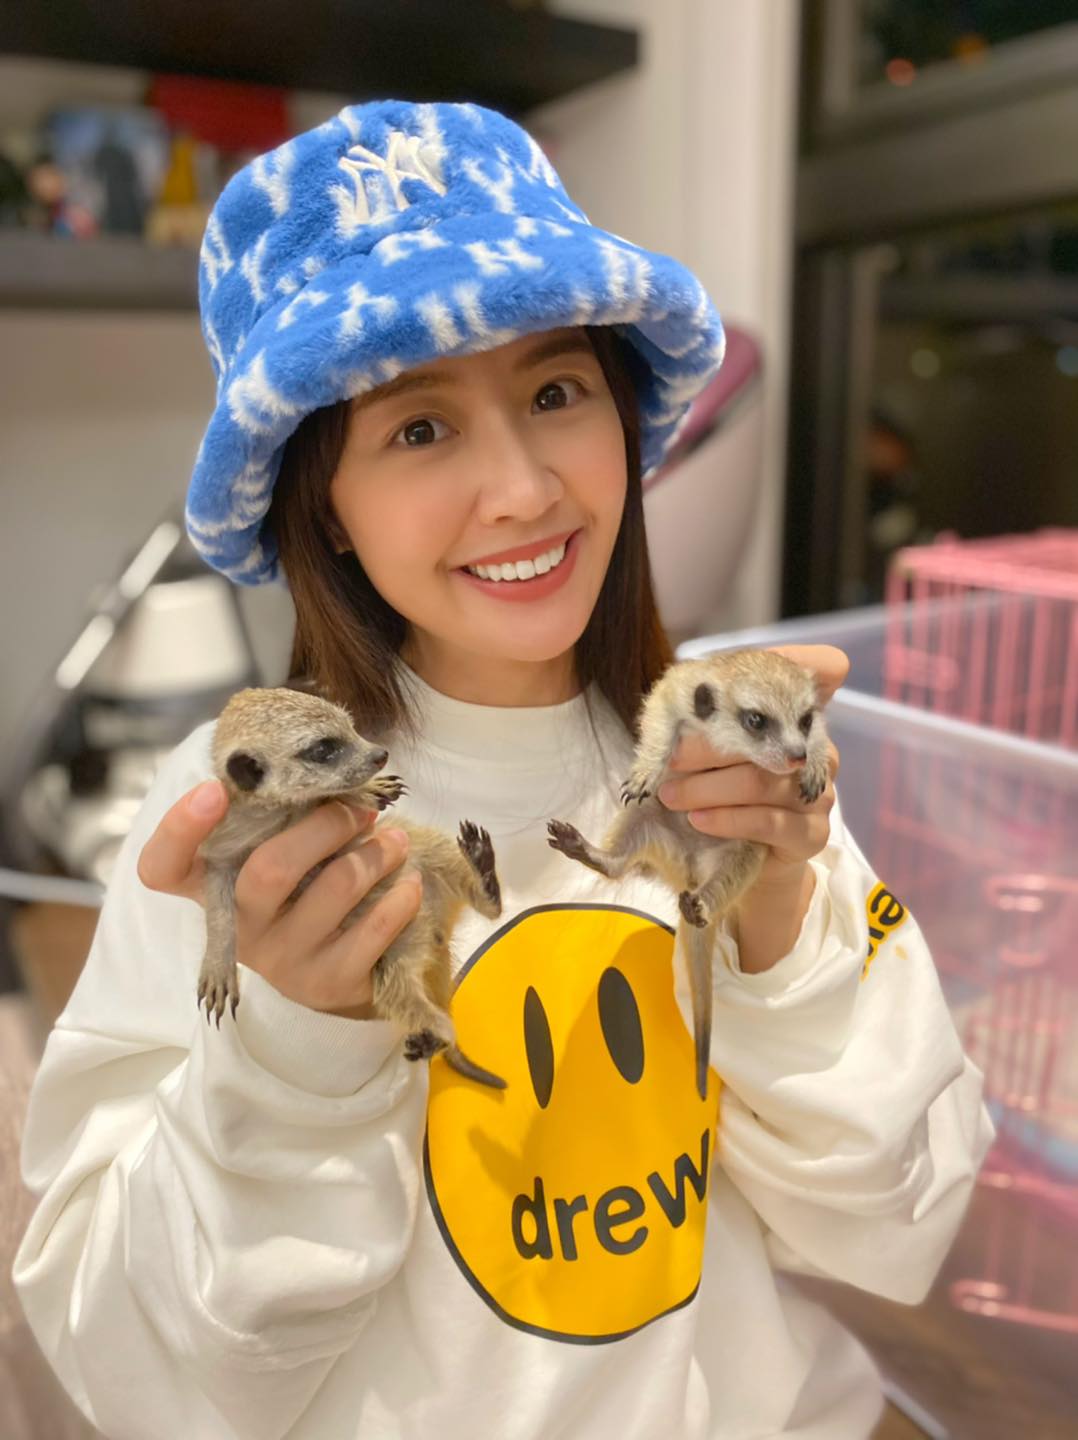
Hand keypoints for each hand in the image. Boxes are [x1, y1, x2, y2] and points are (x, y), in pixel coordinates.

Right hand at [137, 780, 421, 1017]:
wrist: (331, 972)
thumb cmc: (302, 892)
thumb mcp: (277, 857)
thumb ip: (278, 820)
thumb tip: (323, 766)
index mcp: (211, 889)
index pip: (162, 867)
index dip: (179, 829)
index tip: (214, 790)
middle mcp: (241, 928)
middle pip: (271, 868)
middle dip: (327, 826)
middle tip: (362, 809)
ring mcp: (283, 960)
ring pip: (336, 887)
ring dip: (376, 853)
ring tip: (394, 839)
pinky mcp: (330, 981)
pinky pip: (376, 927)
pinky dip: (401, 895)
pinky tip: (408, 880)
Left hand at [657, 645, 845, 886]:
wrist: (746, 859)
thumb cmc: (724, 792)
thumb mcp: (708, 748)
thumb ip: (705, 715)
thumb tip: (682, 688)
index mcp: (798, 714)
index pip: (823, 669)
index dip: (805, 659)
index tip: (744, 672)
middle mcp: (817, 748)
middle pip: (765, 735)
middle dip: (707, 747)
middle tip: (668, 760)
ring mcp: (820, 792)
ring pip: (761, 779)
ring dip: (707, 788)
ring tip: (670, 795)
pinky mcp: (813, 832)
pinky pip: (768, 820)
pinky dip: (726, 818)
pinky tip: (698, 819)